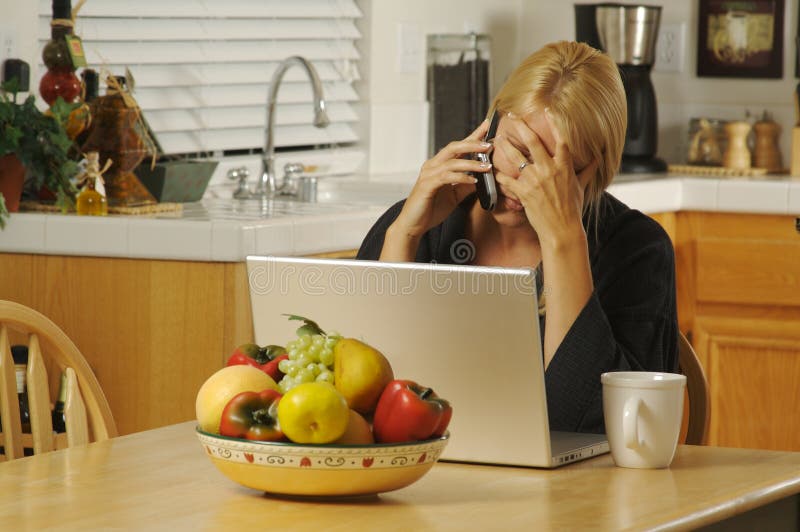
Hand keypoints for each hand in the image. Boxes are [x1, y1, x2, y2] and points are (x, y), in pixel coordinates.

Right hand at [391, 120, 491, 238]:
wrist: (413, 225)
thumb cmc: (431, 210)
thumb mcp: (454, 196)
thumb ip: (466, 185)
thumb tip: (482, 177)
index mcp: (438, 166)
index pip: (457, 147)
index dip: (472, 136)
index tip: (486, 126)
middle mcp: (432, 166)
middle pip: (453, 147)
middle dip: (472, 144)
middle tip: (488, 145)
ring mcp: (428, 174)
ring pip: (452, 161)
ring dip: (471, 163)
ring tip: (487, 166)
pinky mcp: (427, 185)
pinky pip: (446, 177)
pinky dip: (461, 177)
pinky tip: (473, 180)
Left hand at [493, 112, 597, 249]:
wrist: (562, 229)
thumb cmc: (572, 209)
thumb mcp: (581, 187)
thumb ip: (587, 171)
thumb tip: (598, 159)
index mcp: (564, 166)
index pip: (560, 139)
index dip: (553, 123)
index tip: (546, 110)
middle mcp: (549, 170)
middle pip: (533, 142)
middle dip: (521, 127)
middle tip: (512, 117)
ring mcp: (535, 180)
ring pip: (515, 157)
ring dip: (505, 146)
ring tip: (497, 139)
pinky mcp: (523, 192)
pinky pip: (507, 179)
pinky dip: (499, 174)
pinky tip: (492, 169)